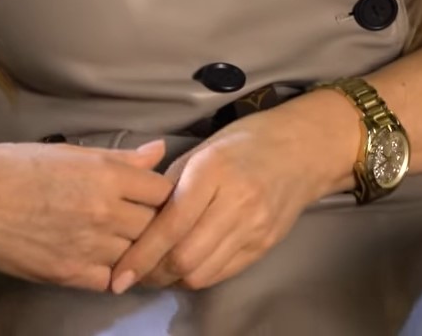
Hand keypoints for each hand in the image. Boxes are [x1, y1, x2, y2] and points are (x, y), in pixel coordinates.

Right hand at [0, 139, 172, 291]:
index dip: (161, 195)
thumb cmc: (14, 166)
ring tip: (116, 241)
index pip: (164, 191)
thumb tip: (159, 152)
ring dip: (132, 249)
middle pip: (156, 226)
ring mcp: (89, 246)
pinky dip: (111, 273)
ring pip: (136, 255)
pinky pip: (111, 280)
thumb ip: (119, 159)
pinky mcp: (71, 274)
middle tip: (135, 222)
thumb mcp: (69, 152)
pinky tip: (98, 260)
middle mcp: (105, 211)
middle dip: (150, 224)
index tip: (150, 198)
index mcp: (106, 175)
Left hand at [110, 94, 354, 293]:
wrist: (303, 149)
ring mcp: (255, 228)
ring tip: (157, 271)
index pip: (170, 226)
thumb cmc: (245, 142)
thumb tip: (137, 217)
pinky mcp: (265, 245)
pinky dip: (198, 276)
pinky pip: (223, 273)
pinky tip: (186, 266)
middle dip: (153, 273)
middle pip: (185, 258)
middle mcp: (236, 203)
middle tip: (134, 272)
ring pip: (203, 273)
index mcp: (212, 172)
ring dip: (174, 279)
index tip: (118, 275)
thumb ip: (170, 184)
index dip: (141, 255)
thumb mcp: (202, 150)